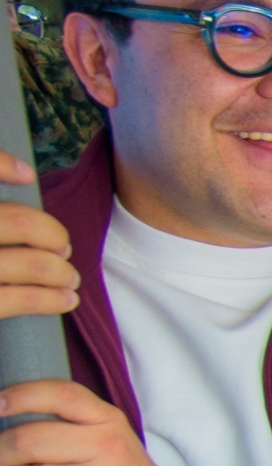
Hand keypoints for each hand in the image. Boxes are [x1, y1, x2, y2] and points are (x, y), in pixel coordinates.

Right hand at [0, 152, 77, 321]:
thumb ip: (2, 216)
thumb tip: (21, 175)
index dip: (1, 164)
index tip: (25, 175)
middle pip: (17, 222)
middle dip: (50, 233)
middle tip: (62, 245)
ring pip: (29, 263)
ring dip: (60, 270)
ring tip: (69, 277)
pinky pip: (15, 301)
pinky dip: (50, 299)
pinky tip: (66, 300)